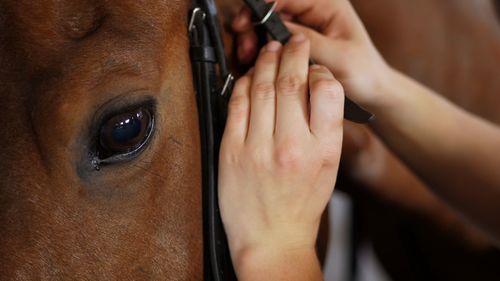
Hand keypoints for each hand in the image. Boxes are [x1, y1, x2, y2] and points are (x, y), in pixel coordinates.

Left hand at [219, 35, 343, 278]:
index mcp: (323, 151)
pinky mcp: (232, 151)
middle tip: (294, 44)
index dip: (320, 70)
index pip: (328, 92)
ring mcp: (259, 148)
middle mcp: (292, 147)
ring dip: (267, 62)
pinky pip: (237, 105)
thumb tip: (316, 89)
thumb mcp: (328, 169)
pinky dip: (244, 84)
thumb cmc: (301, 206)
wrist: (272, 240)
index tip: (315, 67)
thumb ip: (325, 128)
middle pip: (293, 83)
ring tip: (271, 50)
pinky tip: (250, 75)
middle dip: (293, 54)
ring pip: (263, 88)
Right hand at [232, 0, 391, 110]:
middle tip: (246, 48)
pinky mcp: (298, 39)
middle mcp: (313, 8)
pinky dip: (260, 48)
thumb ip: (308, 43)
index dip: (261, 6)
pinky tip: (257, 62)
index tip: (245, 22)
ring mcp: (304, 23)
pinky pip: (271, 37)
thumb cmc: (363, 71)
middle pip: (272, 6)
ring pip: (267, 21)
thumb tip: (277, 34)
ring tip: (249, 58)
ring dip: (254, 37)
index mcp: (327, 3)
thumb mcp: (337, 58)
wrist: (370, 88)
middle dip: (253, 24)